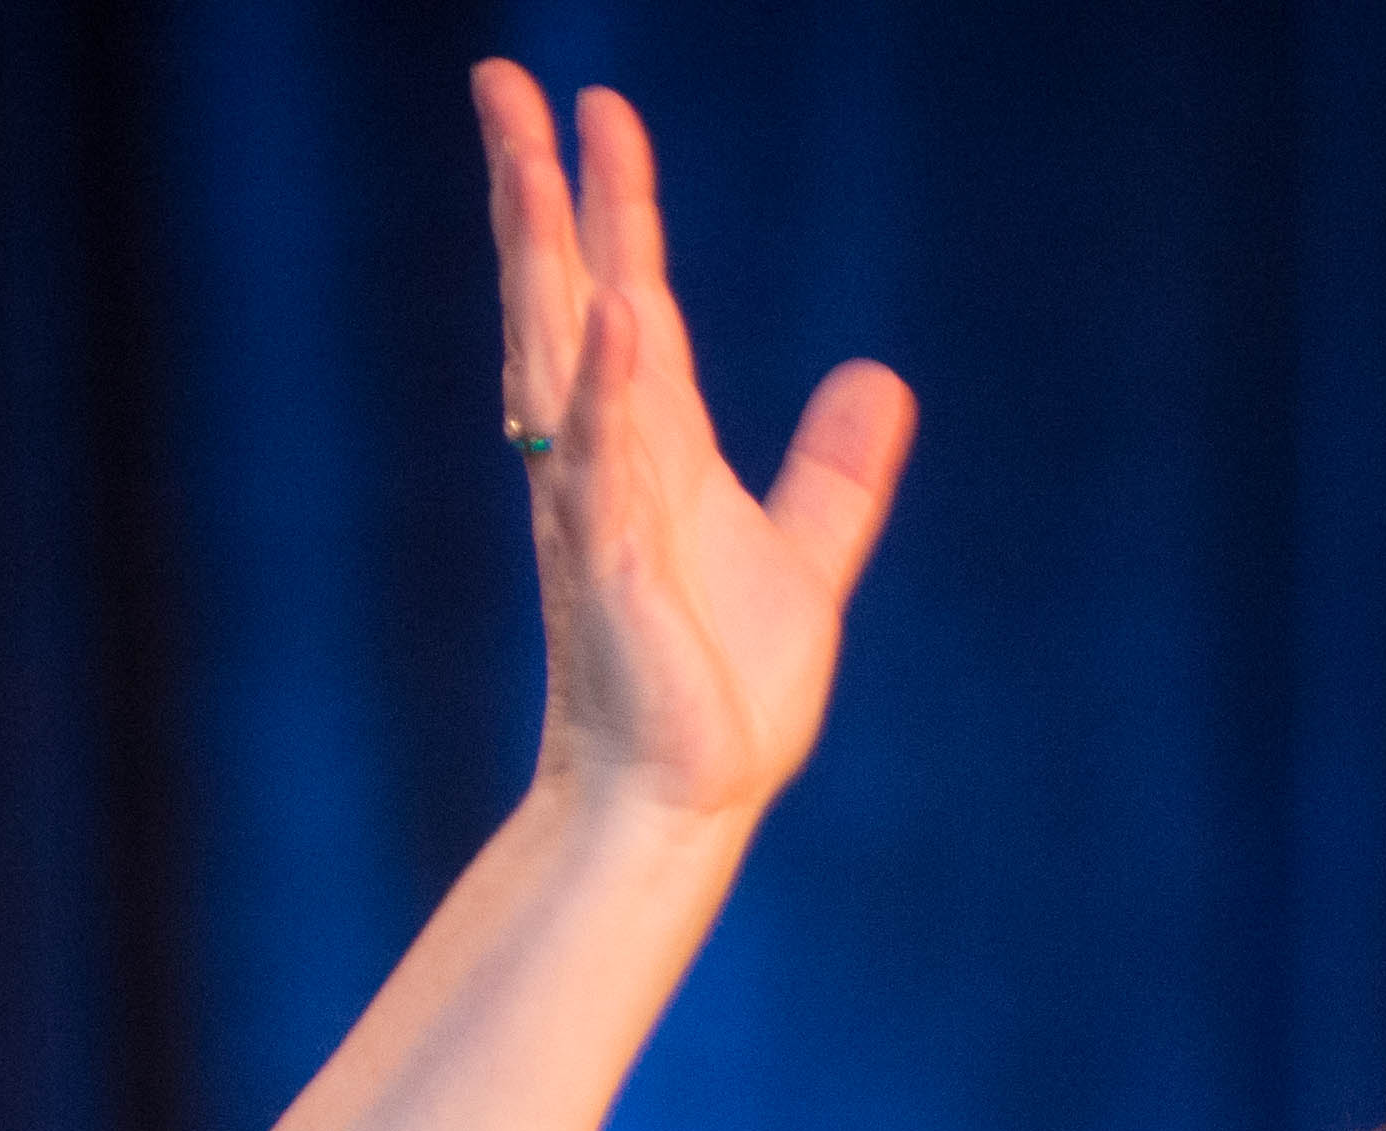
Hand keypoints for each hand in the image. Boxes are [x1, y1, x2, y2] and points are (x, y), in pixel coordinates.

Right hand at [475, 68, 914, 826]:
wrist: (682, 796)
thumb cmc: (720, 690)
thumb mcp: (807, 556)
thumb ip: (837, 467)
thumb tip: (882, 376)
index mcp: (653, 443)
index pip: (624, 290)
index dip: (611, 199)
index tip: (595, 105)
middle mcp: (606, 454)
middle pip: (562, 291)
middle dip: (535, 187)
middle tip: (503, 78)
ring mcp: (597, 506)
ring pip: (563, 354)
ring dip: (549, 254)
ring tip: (533, 154)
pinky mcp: (611, 569)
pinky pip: (603, 463)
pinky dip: (608, 387)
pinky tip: (617, 312)